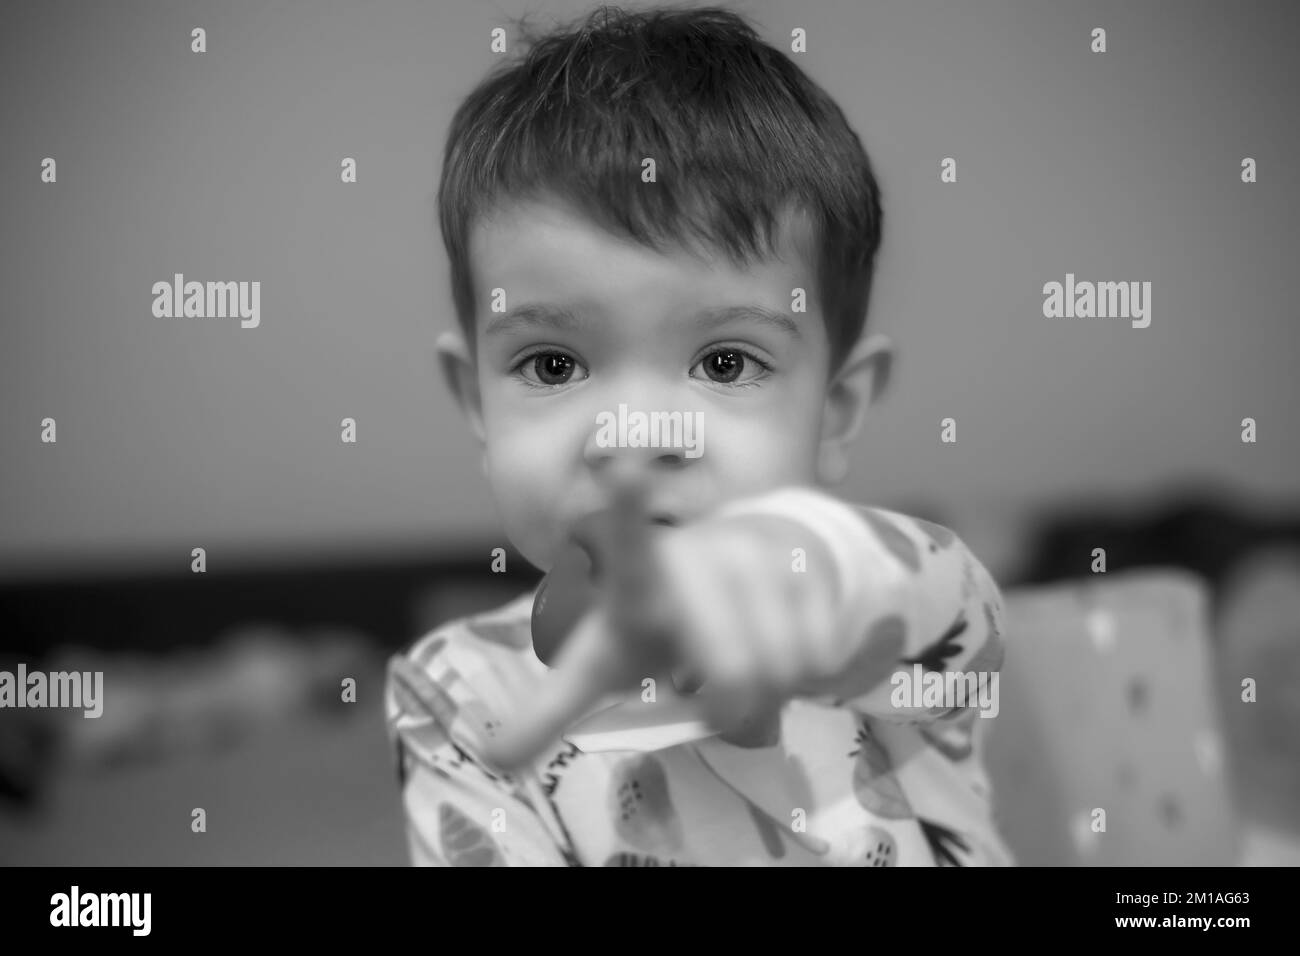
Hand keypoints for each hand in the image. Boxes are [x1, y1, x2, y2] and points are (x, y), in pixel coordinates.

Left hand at [479, 478, 886, 772]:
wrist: (735, 573)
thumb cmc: (654, 624)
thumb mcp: (597, 666)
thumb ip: (545, 714)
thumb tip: (487, 758)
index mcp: (638, 578)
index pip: (629, 542)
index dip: (626, 505)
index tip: (621, 462)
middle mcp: (698, 556)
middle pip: (733, 673)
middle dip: (729, 702)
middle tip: (710, 689)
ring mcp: (757, 554)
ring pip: (783, 667)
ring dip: (771, 689)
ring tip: (746, 659)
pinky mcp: (807, 561)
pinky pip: (821, 652)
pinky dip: (809, 673)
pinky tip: (785, 642)